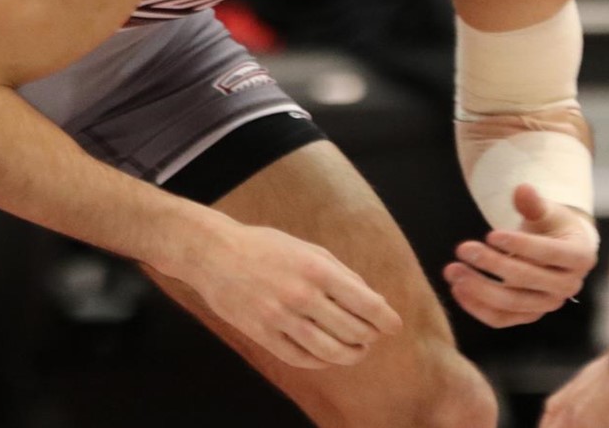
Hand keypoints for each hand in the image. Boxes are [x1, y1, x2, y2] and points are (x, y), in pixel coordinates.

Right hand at [172, 221, 401, 370]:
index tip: (393, 325)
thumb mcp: (309, 249)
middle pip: (352, 331)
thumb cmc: (267, 247)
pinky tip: (328, 355)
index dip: (386, 319)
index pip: (366, 303)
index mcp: (318, 269)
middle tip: (373, 336)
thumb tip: (372, 301)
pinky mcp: (263, 335)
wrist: (215, 254)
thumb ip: (341, 274)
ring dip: (351, 354)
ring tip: (357, 350)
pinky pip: (301, 358)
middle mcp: (301, 295)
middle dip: (370, 337)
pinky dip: (322, 361)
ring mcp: (280, 318)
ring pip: (330, 351)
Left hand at [444, 184, 597, 327]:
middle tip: (463, 248)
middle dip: (492, 264)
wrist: (556, 249)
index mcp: (580, 257)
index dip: (520, 245)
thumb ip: (535, 203)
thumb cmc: (553, 226)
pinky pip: (501, 319)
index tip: (491, 234)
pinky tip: (457, 289)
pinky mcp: (529, 315)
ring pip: (511, 303)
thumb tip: (522, 189)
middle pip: (527, 279)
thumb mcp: (548, 211)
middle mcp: (568, 285)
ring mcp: (548, 304)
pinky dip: (477, 307)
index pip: (549, 253)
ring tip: (453, 270)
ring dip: (478, 288)